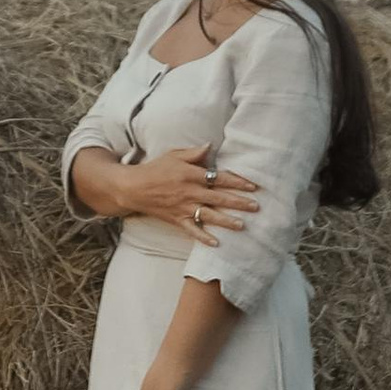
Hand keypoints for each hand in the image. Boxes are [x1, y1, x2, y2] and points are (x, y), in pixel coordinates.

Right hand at [124, 148, 262, 245]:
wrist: (134, 187)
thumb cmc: (156, 169)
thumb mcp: (174, 155)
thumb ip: (194, 153)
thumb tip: (211, 146)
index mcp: (191, 174)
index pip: (220, 178)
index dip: (238, 181)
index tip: (253, 186)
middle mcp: (190, 192)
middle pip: (219, 198)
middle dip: (239, 202)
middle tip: (256, 207)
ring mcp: (183, 207)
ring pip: (209, 215)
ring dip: (227, 221)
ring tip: (243, 225)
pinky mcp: (177, 220)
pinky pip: (192, 230)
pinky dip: (204, 237)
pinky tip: (217, 243)